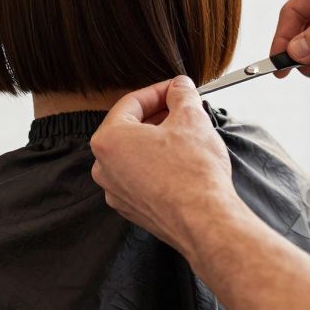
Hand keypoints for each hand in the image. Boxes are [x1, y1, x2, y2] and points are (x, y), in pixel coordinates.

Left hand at [90, 76, 244, 254]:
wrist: (204, 222)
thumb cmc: (193, 173)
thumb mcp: (191, 118)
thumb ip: (181, 95)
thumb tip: (180, 87)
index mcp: (108, 140)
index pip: (131, 103)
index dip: (158, 91)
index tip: (176, 88)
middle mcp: (104, 167)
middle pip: (129, 128)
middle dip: (158, 115)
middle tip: (182, 108)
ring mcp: (116, 191)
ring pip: (135, 154)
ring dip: (158, 140)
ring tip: (185, 134)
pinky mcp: (132, 209)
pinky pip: (141, 177)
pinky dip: (157, 165)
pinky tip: (181, 162)